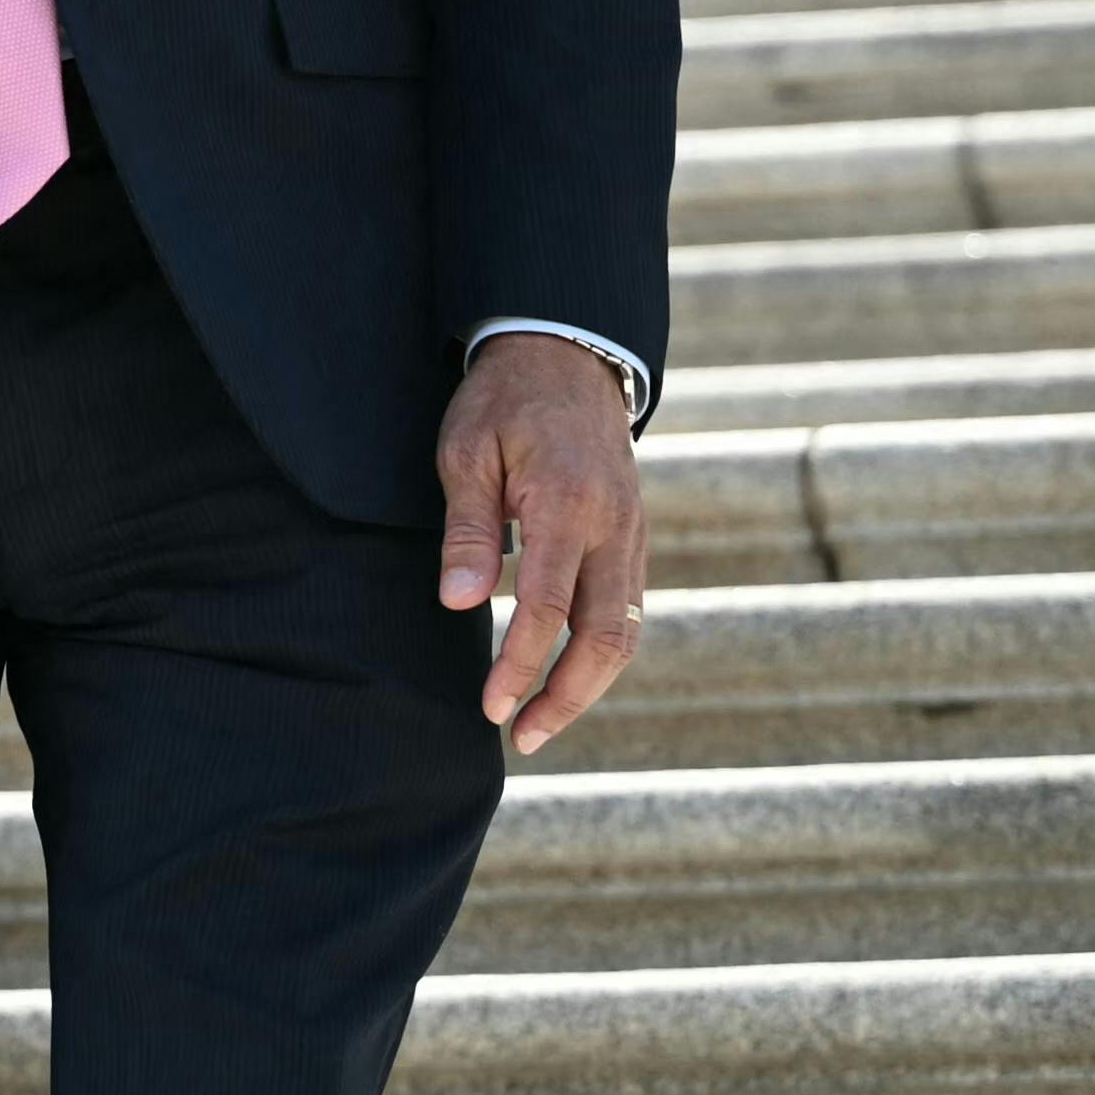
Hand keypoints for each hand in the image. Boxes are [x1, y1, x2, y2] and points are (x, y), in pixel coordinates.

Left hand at [438, 335, 647, 756]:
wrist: (566, 356)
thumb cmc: (502, 402)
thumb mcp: (465, 451)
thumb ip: (467, 529)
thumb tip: (459, 602)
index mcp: (567, 506)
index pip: (547, 609)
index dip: (521, 666)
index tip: (492, 707)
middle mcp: (614, 527)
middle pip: (604, 637)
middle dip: (565, 698)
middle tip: (521, 738)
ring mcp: (633, 533)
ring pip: (626, 631)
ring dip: (588, 686)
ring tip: (542, 723)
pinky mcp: (635, 537)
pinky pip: (628, 609)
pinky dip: (603, 653)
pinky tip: (568, 676)